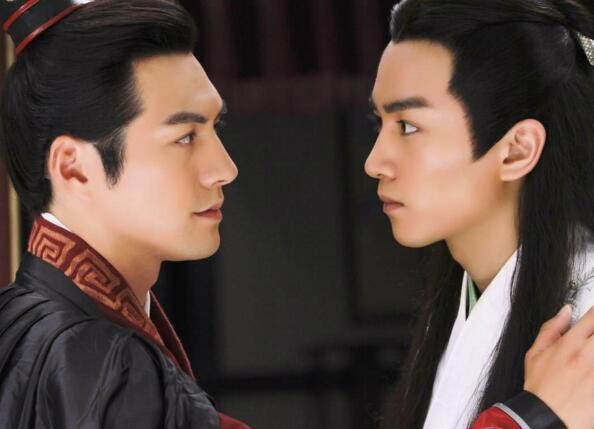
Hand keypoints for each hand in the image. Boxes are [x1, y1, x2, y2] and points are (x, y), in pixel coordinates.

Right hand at [524, 305, 593, 428]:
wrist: (547, 417)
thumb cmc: (541, 388)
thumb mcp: (535, 354)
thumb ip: (551, 329)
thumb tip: (565, 312)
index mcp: (570, 343)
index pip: (593, 317)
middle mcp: (588, 354)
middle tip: (592, 340)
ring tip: (590, 356)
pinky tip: (591, 371)